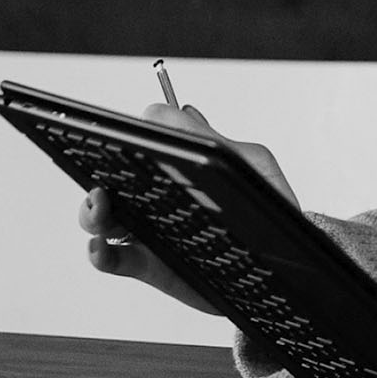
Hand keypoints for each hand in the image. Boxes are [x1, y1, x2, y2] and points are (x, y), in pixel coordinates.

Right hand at [77, 102, 300, 313]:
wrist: (285, 261)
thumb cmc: (270, 206)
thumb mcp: (252, 165)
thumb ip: (216, 141)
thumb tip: (181, 111)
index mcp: (180, 167)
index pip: (140, 147)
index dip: (126, 140)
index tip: (123, 139)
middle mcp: (158, 196)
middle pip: (111, 180)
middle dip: (97, 175)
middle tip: (103, 179)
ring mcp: (150, 230)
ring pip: (103, 218)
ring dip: (91, 211)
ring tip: (100, 206)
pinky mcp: (149, 265)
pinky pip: (113, 259)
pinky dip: (99, 254)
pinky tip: (100, 247)